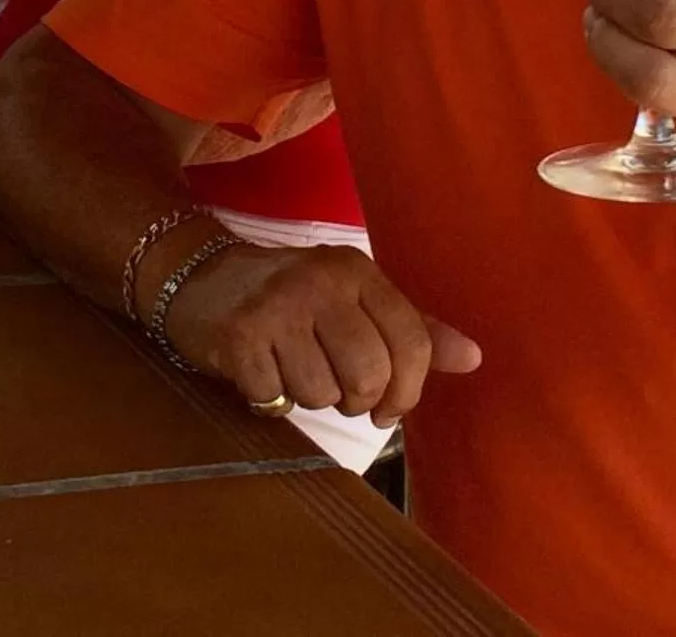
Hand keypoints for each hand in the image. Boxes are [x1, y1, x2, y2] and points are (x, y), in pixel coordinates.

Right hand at [163, 241, 481, 429]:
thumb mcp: (353, 300)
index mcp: (356, 270)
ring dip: (309, 397)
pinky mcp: (240, 336)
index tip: (388, 406)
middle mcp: (320, 281)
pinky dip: (271, 398)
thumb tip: (474, 357)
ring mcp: (278, 306)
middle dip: (356, 400)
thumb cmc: (291, 298)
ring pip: (322, 393)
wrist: (201, 278)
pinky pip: (276, 399)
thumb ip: (412, 329)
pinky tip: (262, 370)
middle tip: (336, 390)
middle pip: (368, 376)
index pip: (411, 342)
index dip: (407, 390)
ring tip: (292, 369)